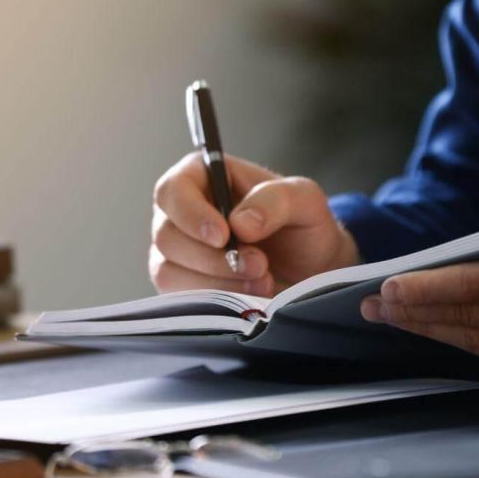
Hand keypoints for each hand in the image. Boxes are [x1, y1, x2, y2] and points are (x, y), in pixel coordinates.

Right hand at [150, 153, 358, 296]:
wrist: (310, 269)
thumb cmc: (302, 225)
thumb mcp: (304, 200)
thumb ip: (275, 201)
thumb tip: (239, 222)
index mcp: (203, 176)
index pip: (172, 189)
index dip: (191, 215)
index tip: (223, 236)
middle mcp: (181, 212)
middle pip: (167, 236)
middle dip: (215, 258)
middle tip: (260, 265)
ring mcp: (177, 251)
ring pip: (168, 271)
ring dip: (217, 282)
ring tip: (262, 281)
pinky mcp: (181, 285)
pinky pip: (178, 298)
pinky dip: (214, 302)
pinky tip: (246, 298)